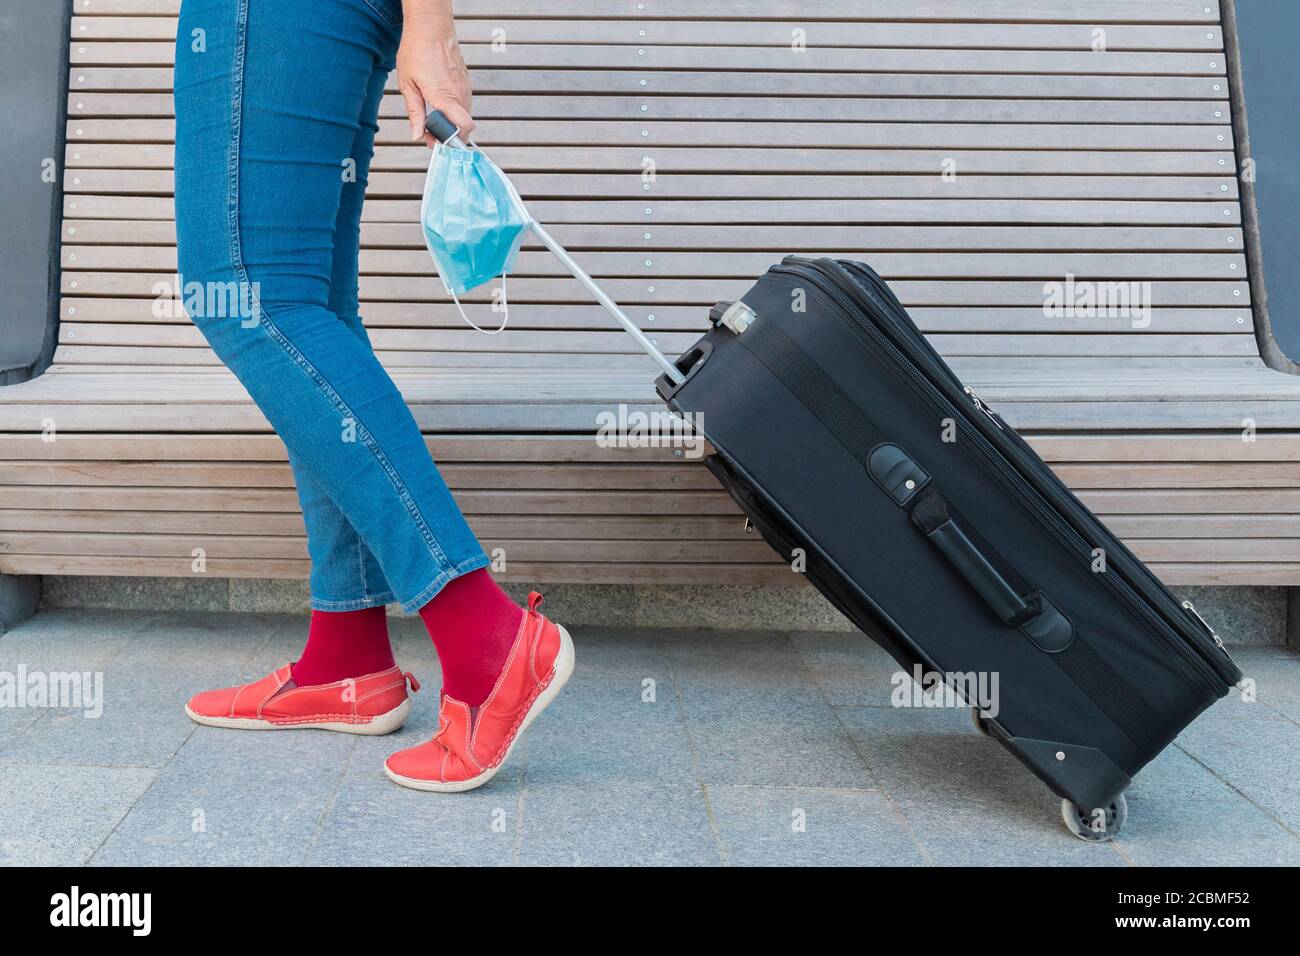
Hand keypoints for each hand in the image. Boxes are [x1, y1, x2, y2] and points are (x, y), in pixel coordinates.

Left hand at [397, 31, 473, 147]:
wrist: (430, 28)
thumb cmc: (417, 51)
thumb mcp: (408, 85)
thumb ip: (415, 113)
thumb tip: (417, 135)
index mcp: (445, 97)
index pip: (465, 128)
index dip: (452, 140)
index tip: (436, 142)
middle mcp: (460, 93)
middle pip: (464, 126)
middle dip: (450, 134)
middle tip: (431, 132)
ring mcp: (465, 87)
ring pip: (464, 115)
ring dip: (452, 121)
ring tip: (433, 115)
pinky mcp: (466, 81)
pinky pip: (464, 103)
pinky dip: (454, 109)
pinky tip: (439, 101)